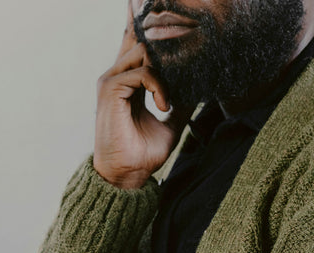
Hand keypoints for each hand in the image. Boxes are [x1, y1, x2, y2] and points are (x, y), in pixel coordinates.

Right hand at [93, 5, 192, 188]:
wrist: (126, 175)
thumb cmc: (142, 154)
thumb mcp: (171, 121)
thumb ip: (182, 100)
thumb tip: (202, 85)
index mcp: (127, 81)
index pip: (136, 43)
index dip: (146, 23)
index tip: (157, 6)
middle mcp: (116, 76)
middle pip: (140, 37)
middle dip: (166, 33)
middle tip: (191, 32)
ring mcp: (111, 81)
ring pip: (144, 52)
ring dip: (168, 68)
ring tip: (174, 92)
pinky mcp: (111, 90)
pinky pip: (142, 72)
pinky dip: (159, 85)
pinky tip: (165, 104)